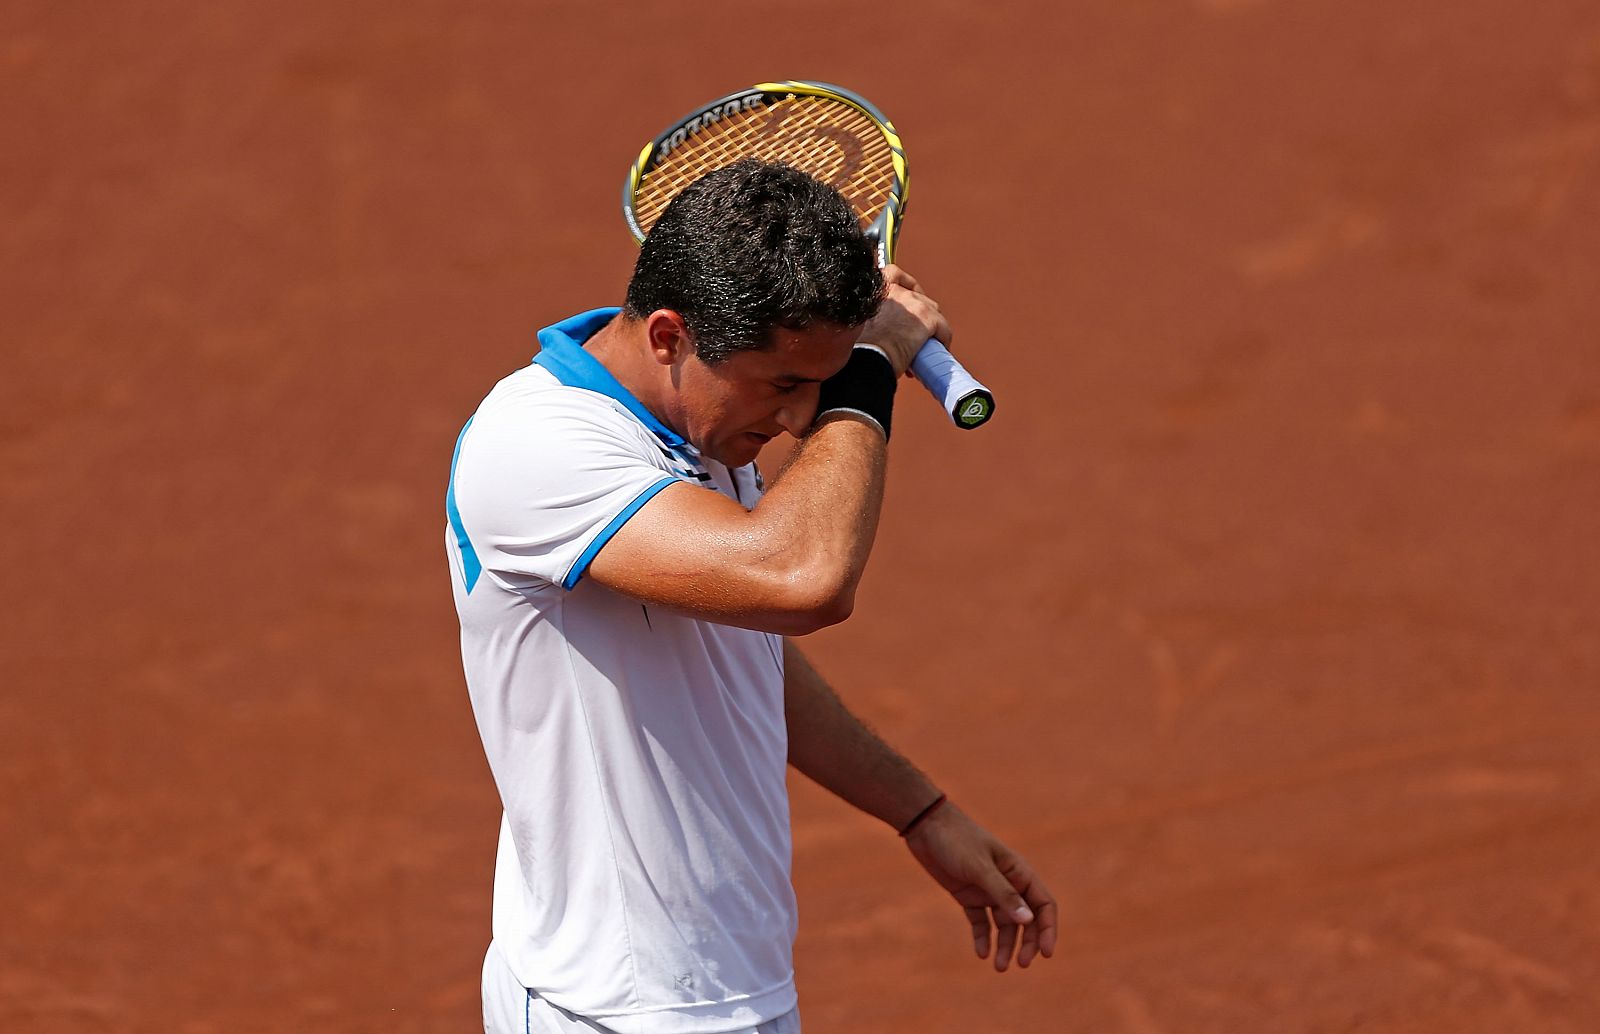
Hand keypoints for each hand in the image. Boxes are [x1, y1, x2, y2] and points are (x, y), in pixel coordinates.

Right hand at [858, 265, 951, 376]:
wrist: (870, 358)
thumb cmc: (863, 348)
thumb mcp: (861, 324)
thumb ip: (875, 318)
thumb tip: (886, 330)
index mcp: (876, 289)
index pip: (894, 274)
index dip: (906, 285)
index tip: (910, 297)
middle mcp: (896, 291)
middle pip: (919, 297)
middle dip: (921, 315)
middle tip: (916, 334)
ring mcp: (913, 303)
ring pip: (933, 312)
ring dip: (932, 328)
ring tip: (924, 345)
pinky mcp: (928, 318)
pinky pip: (944, 328)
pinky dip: (942, 340)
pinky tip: (935, 351)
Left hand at [904, 801, 1057, 971]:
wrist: (925, 826)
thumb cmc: (956, 840)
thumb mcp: (980, 868)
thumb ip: (1004, 894)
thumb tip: (1029, 921)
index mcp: (1018, 872)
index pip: (1043, 905)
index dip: (1048, 929)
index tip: (1046, 953)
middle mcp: (1007, 883)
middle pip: (1026, 919)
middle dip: (1027, 942)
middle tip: (1020, 964)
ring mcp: (987, 890)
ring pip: (1004, 924)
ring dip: (1005, 945)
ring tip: (999, 967)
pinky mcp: (968, 895)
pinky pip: (981, 922)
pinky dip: (983, 937)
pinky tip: (981, 953)